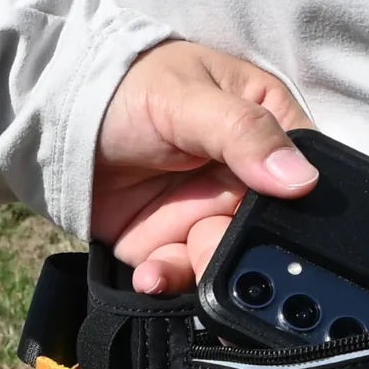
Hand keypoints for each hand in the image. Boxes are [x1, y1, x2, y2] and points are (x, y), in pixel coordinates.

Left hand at [93, 40, 316, 292]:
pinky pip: (186, 275)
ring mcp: (212, 216)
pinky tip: (152, 276)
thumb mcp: (189, 99)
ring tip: (172, 264)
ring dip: (206, 269)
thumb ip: (244, 134)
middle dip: (248, 249)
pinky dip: (171, 281)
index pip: (307, 174)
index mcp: (270, 129)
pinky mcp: (174, 245)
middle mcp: (248, 180)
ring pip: (231, 260)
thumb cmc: (130, 87)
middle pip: (272, 231)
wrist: (61, 120)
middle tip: (212, 242)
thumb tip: (300, 179)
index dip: (303, 204)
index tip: (287, 223)